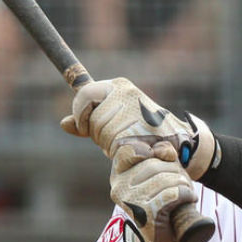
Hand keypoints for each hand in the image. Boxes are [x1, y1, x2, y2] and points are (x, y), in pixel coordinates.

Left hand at [60, 78, 217, 179]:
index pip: (85, 93)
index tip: (85, 128)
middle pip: (94, 119)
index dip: (80, 112)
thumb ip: (88, 121)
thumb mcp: (112, 120)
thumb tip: (64, 124)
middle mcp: (127, 92)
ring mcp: (137, 108)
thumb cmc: (141, 130)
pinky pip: (119, 146)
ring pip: (106, 134)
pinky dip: (123, 154)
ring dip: (113, 146)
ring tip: (131, 143)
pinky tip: (135, 152)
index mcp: (118, 86)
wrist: (178, 141)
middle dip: (101, 136)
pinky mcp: (145, 127)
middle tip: (119, 139)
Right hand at [110, 137, 196, 241]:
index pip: (129, 150)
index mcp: (119, 175)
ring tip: (185, 193)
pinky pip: (172, 194)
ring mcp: (130, 202)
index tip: (166, 160)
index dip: (152, 152)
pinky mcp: (146, 215)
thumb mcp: (164, 170)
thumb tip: (164, 151)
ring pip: (165, 179)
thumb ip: (161, 155)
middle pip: (153, 164)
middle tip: (182, 183)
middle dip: (175, 171)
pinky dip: (185, 194)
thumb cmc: (166, 199)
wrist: (168, 236)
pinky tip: (187, 199)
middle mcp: (120, 188)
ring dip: (183, 184)